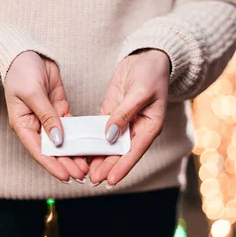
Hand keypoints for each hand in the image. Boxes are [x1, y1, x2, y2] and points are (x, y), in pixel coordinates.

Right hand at [4, 51, 88, 182]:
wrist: (26, 52)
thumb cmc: (21, 71)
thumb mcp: (33, 93)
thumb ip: (47, 116)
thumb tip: (59, 139)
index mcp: (22, 124)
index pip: (38, 151)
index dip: (52, 165)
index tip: (66, 176)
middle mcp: (35, 125)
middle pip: (52, 150)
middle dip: (66, 163)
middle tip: (82, 175)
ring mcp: (48, 118)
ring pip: (62, 142)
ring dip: (73, 154)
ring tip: (86, 167)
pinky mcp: (59, 110)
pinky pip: (70, 128)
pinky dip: (78, 138)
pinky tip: (87, 147)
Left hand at [88, 49, 169, 186]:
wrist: (148, 56)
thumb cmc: (151, 73)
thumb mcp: (140, 91)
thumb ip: (124, 113)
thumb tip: (110, 136)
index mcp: (150, 126)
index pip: (134, 151)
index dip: (122, 167)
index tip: (110, 180)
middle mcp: (137, 128)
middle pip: (121, 152)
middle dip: (107, 166)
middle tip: (92, 179)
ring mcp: (124, 121)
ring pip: (110, 145)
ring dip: (99, 157)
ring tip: (86, 171)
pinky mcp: (112, 113)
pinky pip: (102, 131)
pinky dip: (94, 140)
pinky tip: (84, 150)